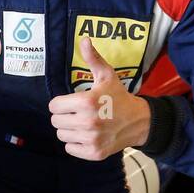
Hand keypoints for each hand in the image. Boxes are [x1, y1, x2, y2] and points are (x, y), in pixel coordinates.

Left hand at [47, 37, 150, 159]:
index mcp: (86, 102)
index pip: (53, 106)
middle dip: (63, 116)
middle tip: (77, 113)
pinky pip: (70, 148)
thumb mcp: (106, 76)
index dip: (60, 103)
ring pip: (61, 135)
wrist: (139, 121)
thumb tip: (84, 40)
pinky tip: (87, 135)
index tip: (71, 102)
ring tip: (83, 123)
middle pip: (55, 121)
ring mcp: (91, 139)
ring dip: (69, 129)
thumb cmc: (118, 97)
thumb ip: (92, 59)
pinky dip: (75, 143)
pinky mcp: (93, 153)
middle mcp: (87, 122)